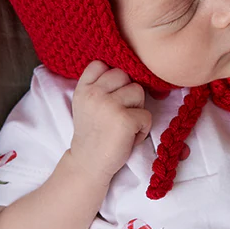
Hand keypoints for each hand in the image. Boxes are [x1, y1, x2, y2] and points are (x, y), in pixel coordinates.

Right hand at [68, 61, 152, 182]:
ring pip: (138, 92)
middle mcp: (94, 93)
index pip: (101, 64)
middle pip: (124, 75)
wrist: (88, 164)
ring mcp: (109, 105)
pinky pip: (147, 115)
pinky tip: (129, 137)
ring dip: (137, 110)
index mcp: (83, 88)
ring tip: (125, 126)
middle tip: (120, 114)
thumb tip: (126, 71)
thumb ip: (99, 87)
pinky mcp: (125, 119)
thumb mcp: (86, 105)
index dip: (112, 78)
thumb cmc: (94, 135)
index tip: (110, 96)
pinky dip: (143, 128)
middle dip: (127, 93)